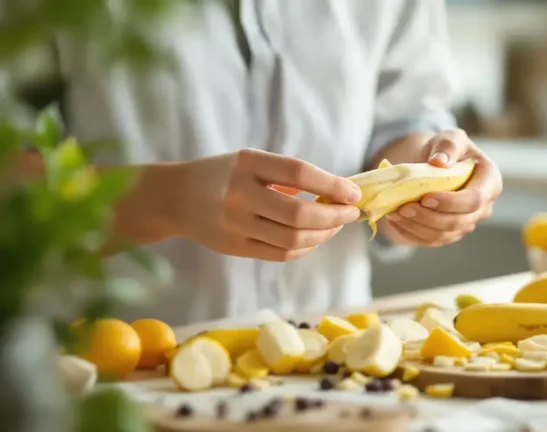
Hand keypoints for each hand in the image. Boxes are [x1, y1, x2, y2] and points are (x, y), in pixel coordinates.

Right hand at [173, 149, 360, 260]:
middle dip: (334, 216)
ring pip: (292, 239)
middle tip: (350, 213)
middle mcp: (240, 194)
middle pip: (299, 214)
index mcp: (247, 164)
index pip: (300, 173)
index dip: (332, 185)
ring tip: (336, 226)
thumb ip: (287, 175)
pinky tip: (315, 239)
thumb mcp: (250, 161)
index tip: (354, 192)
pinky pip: (280, 253)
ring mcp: (236, 224)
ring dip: (324, 235)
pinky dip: (305, 248)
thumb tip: (335, 192)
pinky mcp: (235, 247)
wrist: (175, 198)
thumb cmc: (222, 175)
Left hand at [380, 129, 501, 246]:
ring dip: (416, 226)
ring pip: (443, 235)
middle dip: (428, 217)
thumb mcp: (451, 137)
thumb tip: (439, 161)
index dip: (450, 202)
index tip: (426, 198)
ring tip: (395, 213)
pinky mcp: (449, 234)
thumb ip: (448, 145)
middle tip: (404, 207)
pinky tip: (395, 220)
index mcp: (490, 183)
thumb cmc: (447, 150)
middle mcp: (483, 209)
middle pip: (457, 222)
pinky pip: (431, 240)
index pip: (474, 200)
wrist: (436, 164)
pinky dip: (411, 232)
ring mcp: (466, 224)